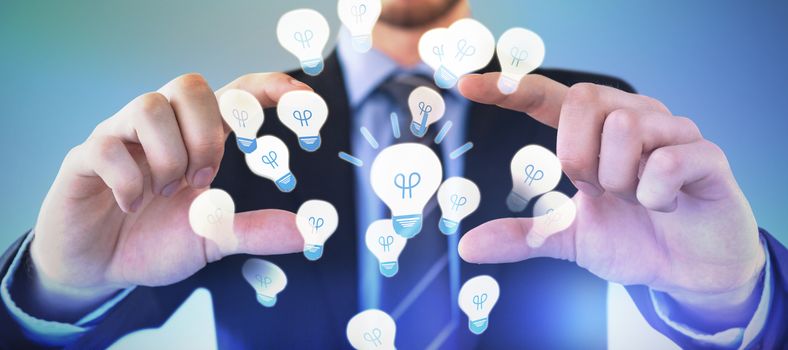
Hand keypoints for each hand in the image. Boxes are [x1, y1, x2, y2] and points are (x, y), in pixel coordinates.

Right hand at [26, 73, 309, 320]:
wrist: (101, 268)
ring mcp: (121, 138)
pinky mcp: (84, 158)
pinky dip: (128, 181)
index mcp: (196, 138)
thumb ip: (255, 231)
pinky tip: (132, 205)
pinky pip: (106, 146)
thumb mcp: (213, 239)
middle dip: (206, 132)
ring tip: (168, 191)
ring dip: (169, 154)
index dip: (266, 87)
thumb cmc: (156, 241)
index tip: (302, 96)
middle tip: (205, 177)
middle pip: (189, 84)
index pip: (234, 95)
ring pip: (148, 106)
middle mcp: (160, 128)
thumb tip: (306, 231)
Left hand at [457, 73, 764, 327]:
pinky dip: (654, 196)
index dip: (509, 89)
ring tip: (636, 200)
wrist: (687, 272)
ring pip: (624, 127)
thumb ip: (523, 235)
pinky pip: (665, 161)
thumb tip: (466, 246)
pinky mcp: (706, 156)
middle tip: (597, 190)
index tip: (467, 87)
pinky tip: (664, 207)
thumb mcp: (568, 239)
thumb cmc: (632, 239)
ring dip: (619, 181)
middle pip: (584, 98)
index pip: (548, 97)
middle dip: (577, 155)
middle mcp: (633, 118)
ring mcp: (672, 132)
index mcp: (595, 132)